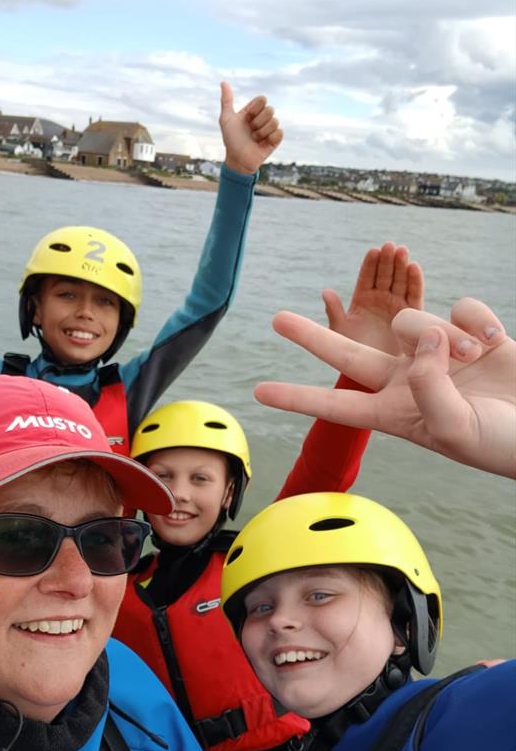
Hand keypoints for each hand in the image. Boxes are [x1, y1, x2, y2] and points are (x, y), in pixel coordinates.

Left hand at [220, 82, 282, 174]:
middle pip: (270, 109)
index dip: (255, 108)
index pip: (262, 99)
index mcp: (253, 111)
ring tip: (255, 139)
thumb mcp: (226, 119)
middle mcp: (262, 118)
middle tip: (250, 131)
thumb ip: (226, 100)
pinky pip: (279, 132)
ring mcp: (269, 129)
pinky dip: (270, 138)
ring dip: (262, 132)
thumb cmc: (230, 140)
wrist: (237, 160)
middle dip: (258, 121)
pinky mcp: (275, 140)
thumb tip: (223, 82)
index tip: (246, 118)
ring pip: (275, 121)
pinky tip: (263, 144)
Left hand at [254, 299, 514, 478]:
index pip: (336, 404)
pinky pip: (459, 307)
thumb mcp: (456, 428)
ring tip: (473, 357)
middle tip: (276, 319)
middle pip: (348, 353)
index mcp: (394, 413)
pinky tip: (494, 345)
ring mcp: (436, 355)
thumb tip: (423, 339)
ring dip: (445, 334)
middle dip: (313, 336)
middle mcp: (407, 381)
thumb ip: (430, 387)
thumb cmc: (500, 443)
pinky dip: (478, 322)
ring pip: (414, 321)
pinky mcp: (468, 331)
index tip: (259, 392)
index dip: (298, 398)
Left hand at [323, 242, 423, 355]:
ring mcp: (396, 305)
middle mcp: (380, 299)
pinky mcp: (411, 315)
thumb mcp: (340, 331)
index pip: (366, 277)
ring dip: (401, 266)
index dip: (370, 264)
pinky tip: (414, 268)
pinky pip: (414, 296)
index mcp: (361, 300)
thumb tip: (325, 291)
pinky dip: (415, 282)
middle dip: (387, 260)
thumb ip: (334, 311)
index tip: (373, 251)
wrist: (372, 375)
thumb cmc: (351, 354)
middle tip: (390, 247)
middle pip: (384, 275)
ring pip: (400, 281)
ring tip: (402, 251)